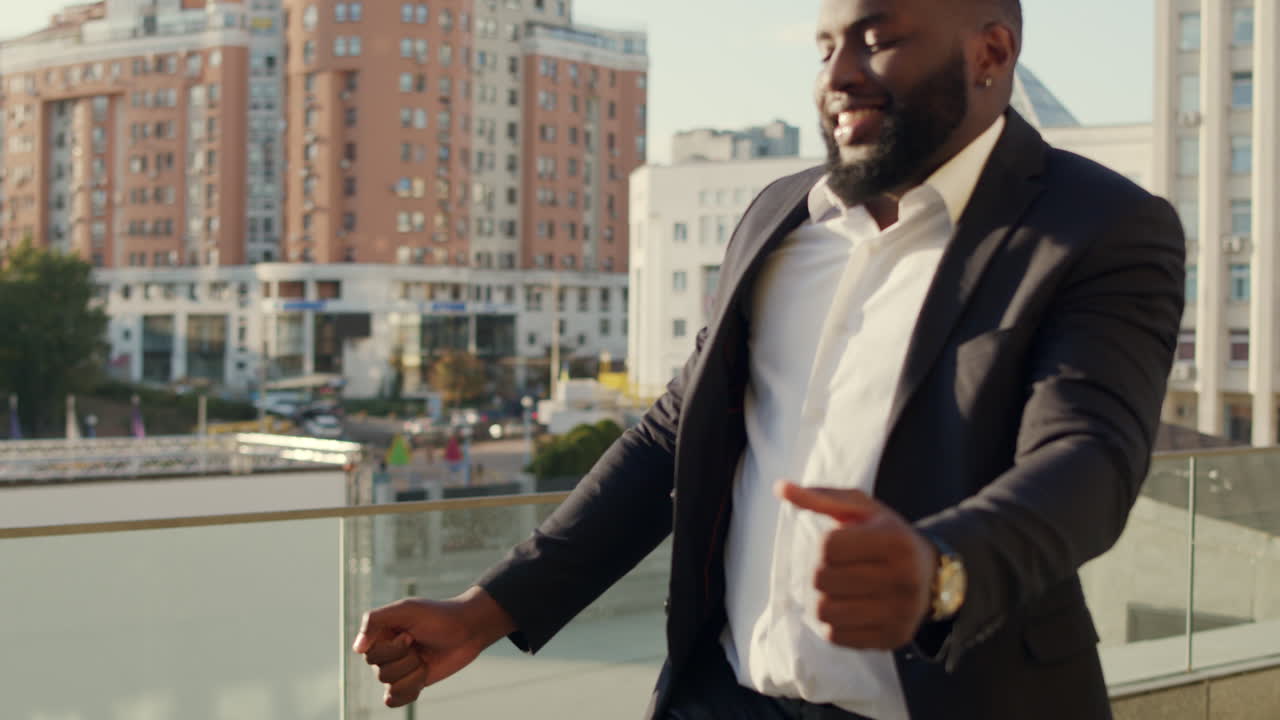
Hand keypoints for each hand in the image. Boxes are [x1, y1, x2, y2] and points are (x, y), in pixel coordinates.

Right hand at [353, 586, 515, 707]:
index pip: (370, 655)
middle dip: (406, 660)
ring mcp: (398, 669)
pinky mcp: (410, 683)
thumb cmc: (438, 616)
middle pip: (380, 673)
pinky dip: (409, 691)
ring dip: (414, 674)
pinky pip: (395, 700)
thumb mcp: (406, 609)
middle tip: (419, 644)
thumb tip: (357, 649)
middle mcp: (385, 652)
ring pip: (391, 686)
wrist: (468, 630)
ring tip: (425, 659)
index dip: (393, 649)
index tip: (410, 634)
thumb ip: (375, 621)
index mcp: (379, 634)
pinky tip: (422, 676)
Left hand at [777, 482, 936, 650]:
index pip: (828, 547)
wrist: (931, 574)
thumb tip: (780, 487)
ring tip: (837, 590)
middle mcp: (904, 578)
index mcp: (895, 540)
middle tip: (834, 570)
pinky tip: (848, 608)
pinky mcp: (893, 638)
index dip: (822, 547)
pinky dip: (833, 623)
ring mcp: (901, 612)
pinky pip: (837, 636)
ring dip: (823, 599)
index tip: (836, 546)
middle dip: (820, 573)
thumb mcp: (861, 509)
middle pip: (822, 580)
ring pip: (825, 612)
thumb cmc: (885, 535)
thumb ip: (820, 498)